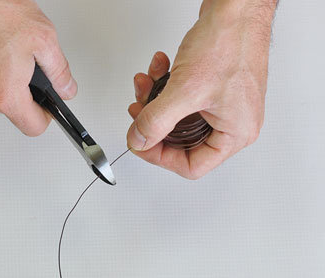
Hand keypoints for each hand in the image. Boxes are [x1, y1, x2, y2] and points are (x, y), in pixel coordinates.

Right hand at [0, 0, 76, 135]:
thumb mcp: (41, 36)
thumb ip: (59, 71)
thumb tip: (66, 88)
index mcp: (5, 95)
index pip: (33, 127)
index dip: (46, 115)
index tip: (48, 103)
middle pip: (12, 109)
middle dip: (22, 89)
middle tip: (24, 59)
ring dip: (1, 78)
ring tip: (2, 46)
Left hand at [127, 0, 276, 178]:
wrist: (236, 6)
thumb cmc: (230, 42)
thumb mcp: (185, 90)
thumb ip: (156, 121)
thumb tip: (138, 140)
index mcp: (235, 134)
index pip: (191, 165)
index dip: (160, 157)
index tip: (141, 142)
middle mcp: (232, 122)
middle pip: (180, 141)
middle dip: (153, 123)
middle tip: (138, 112)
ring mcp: (222, 104)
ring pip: (176, 117)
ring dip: (154, 100)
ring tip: (145, 83)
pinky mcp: (212, 86)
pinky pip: (180, 96)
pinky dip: (164, 84)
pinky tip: (159, 67)